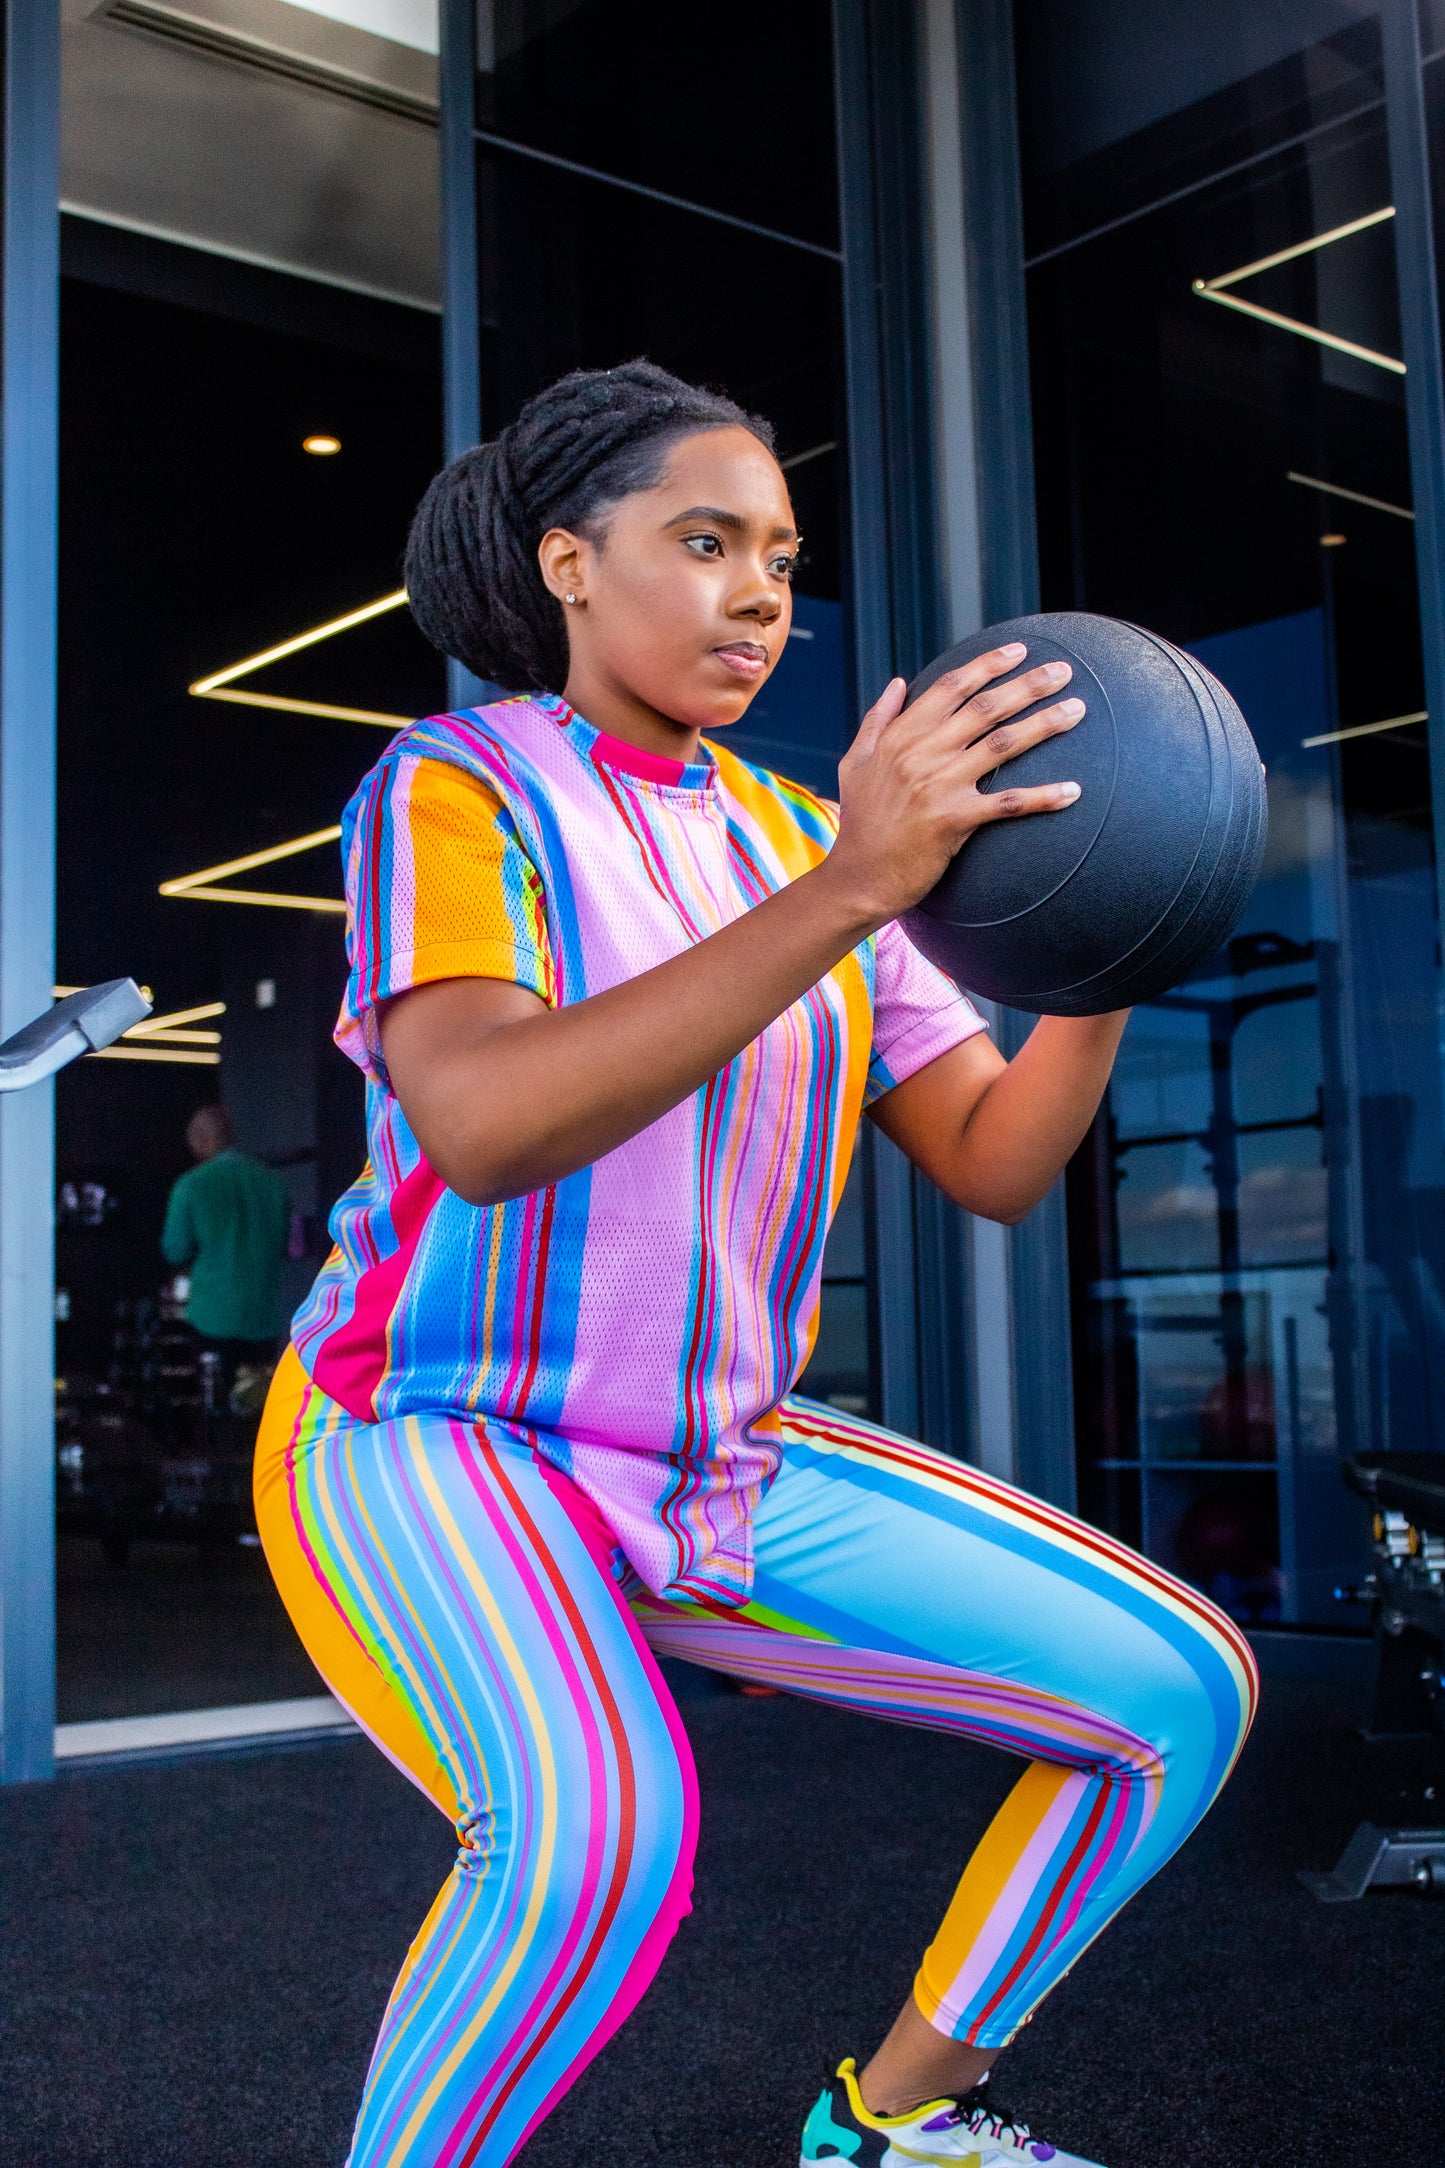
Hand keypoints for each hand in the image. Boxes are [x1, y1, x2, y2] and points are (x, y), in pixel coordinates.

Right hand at [823, 643, 1084, 924]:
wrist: (859, 877)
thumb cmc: (860, 821)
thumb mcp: (856, 762)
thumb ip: (877, 719)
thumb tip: (896, 682)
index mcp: (901, 736)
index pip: (950, 688)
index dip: (987, 665)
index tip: (1019, 651)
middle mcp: (922, 753)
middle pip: (985, 708)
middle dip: (1028, 684)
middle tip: (1064, 671)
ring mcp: (939, 785)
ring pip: (1002, 744)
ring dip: (1044, 724)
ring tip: (1077, 709)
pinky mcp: (954, 820)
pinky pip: (1008, 804)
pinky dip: (1042, 796)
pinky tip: (1072, 791)